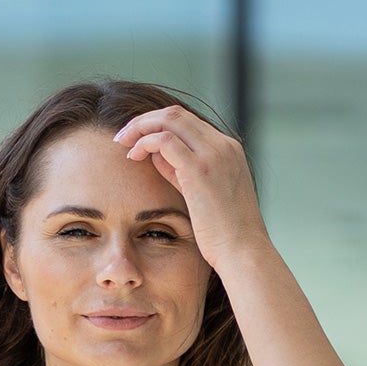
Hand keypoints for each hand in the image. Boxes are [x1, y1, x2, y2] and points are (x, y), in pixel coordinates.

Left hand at [112, 104, 269, 275]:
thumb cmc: (225, 234)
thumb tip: (156, 155)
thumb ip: (182, 172)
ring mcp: (213, 154)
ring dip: (141, 127)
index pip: (188, 122)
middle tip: (123, 137)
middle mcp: (223, 145)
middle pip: (176, 113)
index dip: (159, 125)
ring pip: (169, 119)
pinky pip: (164, 140)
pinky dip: (144, 142)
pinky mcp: (199, 169)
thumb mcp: (203, 196)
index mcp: (228, 149)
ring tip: (123, 143)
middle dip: (145, 120)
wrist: (243, 252)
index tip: (138, 139)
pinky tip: (133, 156)